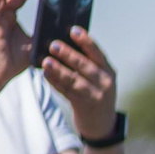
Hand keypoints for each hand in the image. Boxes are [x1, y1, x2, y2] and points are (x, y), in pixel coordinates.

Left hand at [44, 29, 119, 144]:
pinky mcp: (84, 106)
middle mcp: (105, 82)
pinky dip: (55, 83)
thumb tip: (63, 45)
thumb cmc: (95, 93)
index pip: (97, 53)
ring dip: (60, 70)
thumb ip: (87, 64)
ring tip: (46, 61)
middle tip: (53, 45)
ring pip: (75, 80)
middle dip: (69, 55)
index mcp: (108, 71)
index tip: (73, 30)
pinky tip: (45, 76)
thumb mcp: (99, 79)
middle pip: (85, 66)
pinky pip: (67, 92)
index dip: (86, 41)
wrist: (102, 123)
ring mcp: (96, 95)